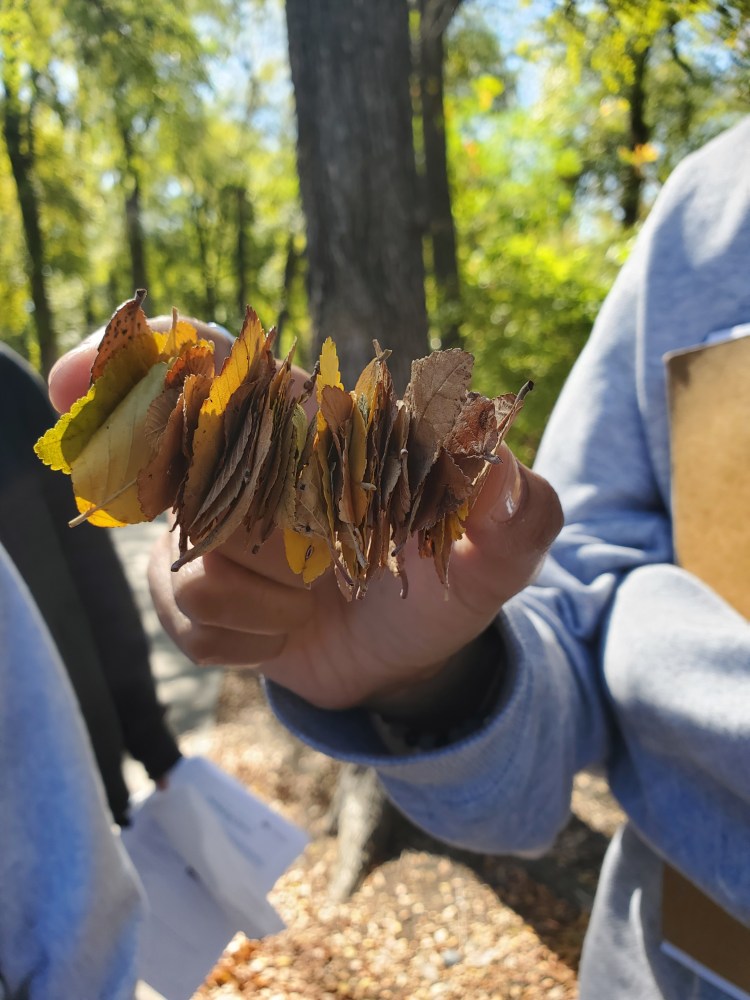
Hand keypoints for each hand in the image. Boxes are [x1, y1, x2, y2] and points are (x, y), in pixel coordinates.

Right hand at [49, 331, 562, 713]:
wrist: (402, 663)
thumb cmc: (442, 593)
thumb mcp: (490, 564)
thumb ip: (514, 522)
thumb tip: (512, 476)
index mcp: (311, 432)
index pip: (224, 371)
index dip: (157, 360)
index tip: (84, 372)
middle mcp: (249, 471)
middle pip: (170, 452)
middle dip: (165, 479)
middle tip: (220, 531)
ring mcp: (214, 534)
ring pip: (191, 559)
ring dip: (264, 598)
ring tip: (316, 604)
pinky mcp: (194, 596)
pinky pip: (190, 619)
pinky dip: (249, 641)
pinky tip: (285, 634)